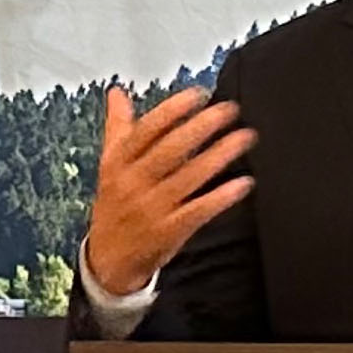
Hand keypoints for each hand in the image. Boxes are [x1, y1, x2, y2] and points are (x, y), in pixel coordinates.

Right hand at [82, 86, 254, 295]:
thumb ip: (118, 127)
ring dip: (219, 155)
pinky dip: (221, 197)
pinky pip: (199, 210)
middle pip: (170, 150)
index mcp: (119, 163)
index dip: (173, 110)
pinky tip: (243, 183)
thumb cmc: (114, 206)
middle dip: (201, 127)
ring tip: (244, 138)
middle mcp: (134, 183)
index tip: (198, 94)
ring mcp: (152, 208)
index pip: (146, 130)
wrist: (108, 260)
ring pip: (189, 177)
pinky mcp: (170, 231)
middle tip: (229, 110)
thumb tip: (116, 93)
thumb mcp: (110, 165)